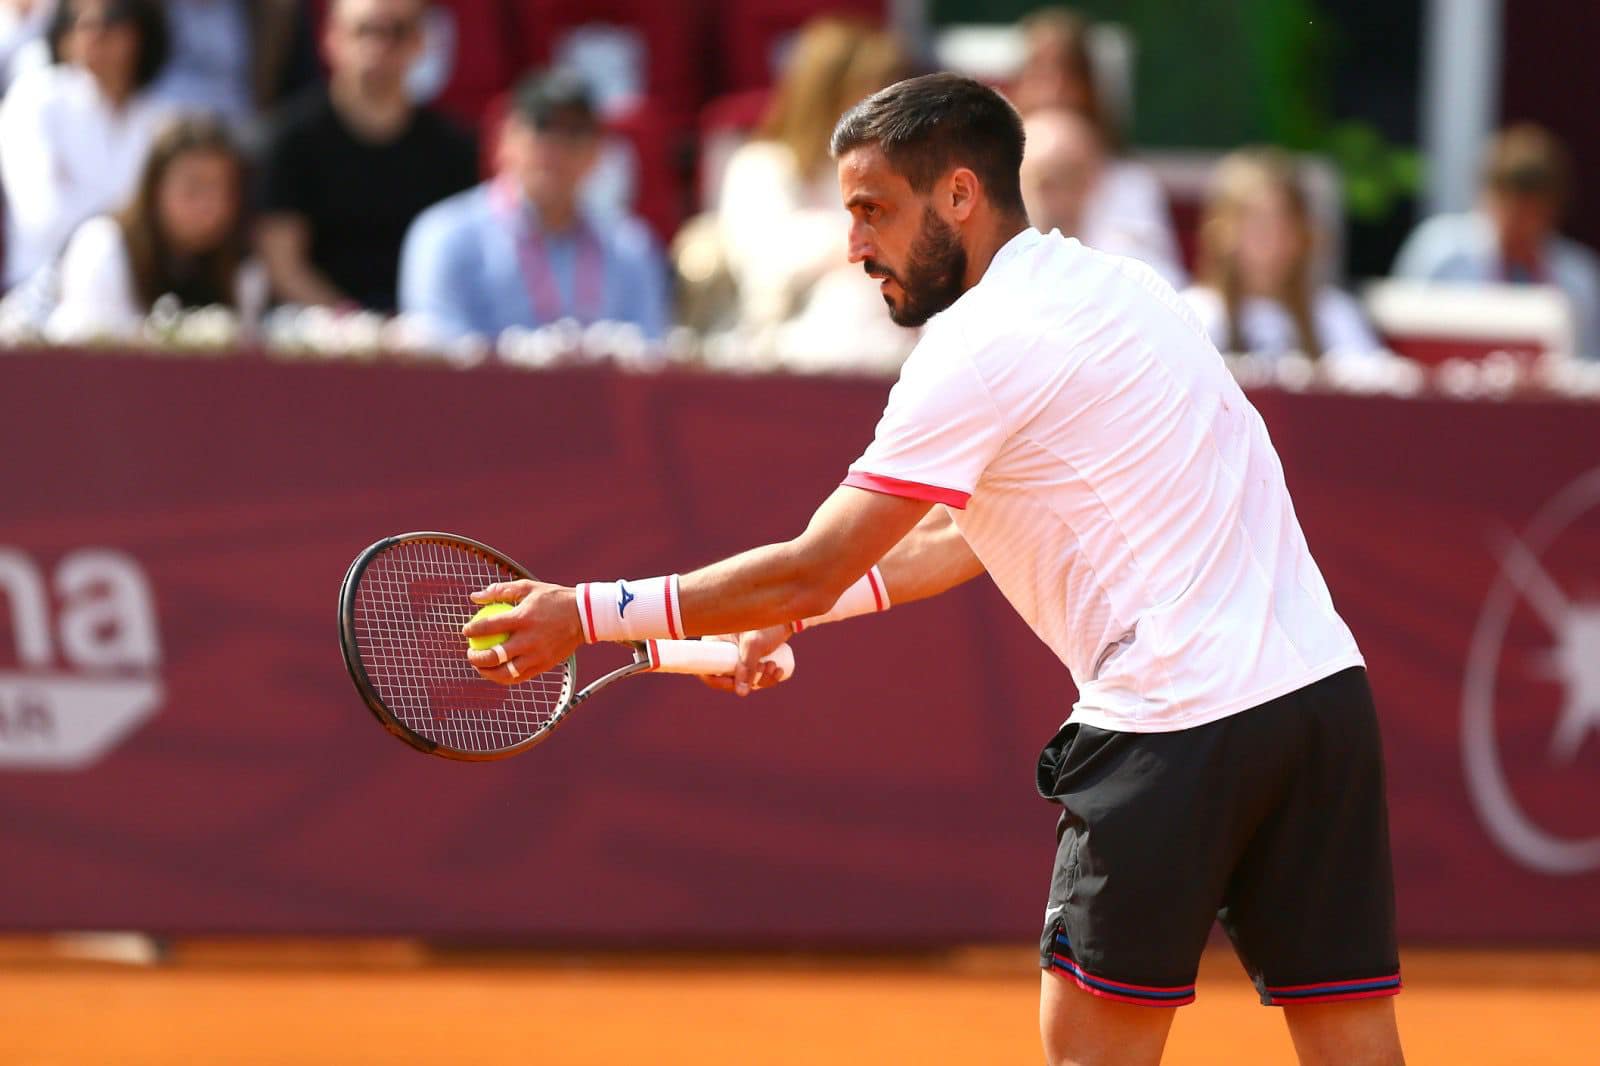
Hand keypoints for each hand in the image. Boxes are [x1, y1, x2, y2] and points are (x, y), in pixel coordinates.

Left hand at [462, 580, 582, 684]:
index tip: (465, 631)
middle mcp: (529, 639)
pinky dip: (506, 676)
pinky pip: (520, 676)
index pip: (489, 627)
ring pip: (506, 672)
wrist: (584, 615)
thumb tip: (474, 597)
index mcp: (523, 618)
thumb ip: (500, 591)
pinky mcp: (545, 665)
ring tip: (480, 667)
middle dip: (476, 657)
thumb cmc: (553, 599)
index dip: (472, 630)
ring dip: (488, 672)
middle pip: (494, 655)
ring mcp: (537, 655)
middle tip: (470, 653)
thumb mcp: (528, 587)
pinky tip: (498, 672)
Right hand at [698, 624, 794, 696]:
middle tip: (763, 668)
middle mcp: (724, 650)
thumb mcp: (753, 644)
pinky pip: (756, 678)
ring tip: (774, 665)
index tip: (732, 684)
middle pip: (726, 677)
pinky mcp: (752, 659)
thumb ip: (746, 667)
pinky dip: (767, 678)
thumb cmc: (766, 622)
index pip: (705, 667)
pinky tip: (778, 670)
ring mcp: (738, 656)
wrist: (787, 614)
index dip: (715, 681)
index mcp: (715, 642)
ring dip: (761, 680)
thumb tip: (741, 693)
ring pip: (744, 680)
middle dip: (747, 679)